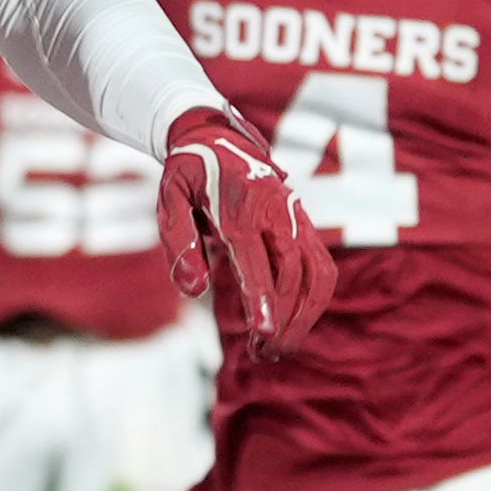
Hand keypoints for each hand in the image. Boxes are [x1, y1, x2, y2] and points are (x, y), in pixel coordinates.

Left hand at [157, 105, 333, 348]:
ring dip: (304, 318)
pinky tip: (291, 325)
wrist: (216, 136)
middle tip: (263, 354)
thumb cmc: (188, 174)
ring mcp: (297, 219)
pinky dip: (313, 302)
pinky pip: (322, 269)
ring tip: (277, 349)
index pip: (255, 259)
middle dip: (284, 321)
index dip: (261, 298)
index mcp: (240, 207)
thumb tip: (194, 291)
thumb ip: (179, 244)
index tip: (263, 333)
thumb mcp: (169, 200)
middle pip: (294, 275)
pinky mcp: (306, 227)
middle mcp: (277, 212)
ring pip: (318, 276)